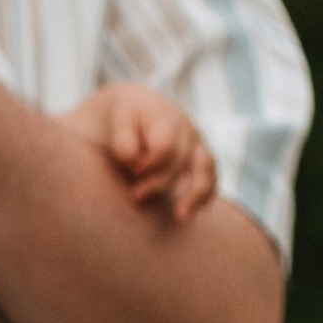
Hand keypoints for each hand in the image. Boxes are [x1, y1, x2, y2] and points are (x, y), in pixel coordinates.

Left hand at [73, 84, 217, 225]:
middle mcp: (182, 126)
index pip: (164, 144)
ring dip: (195, 194)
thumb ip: (122, 141)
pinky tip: (189, 213)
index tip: (132, 171)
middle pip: (180, 160)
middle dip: (159, 182)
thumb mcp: (112, 122)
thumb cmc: (116, 119)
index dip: (150, 162)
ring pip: (204, 168)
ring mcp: (194, 140)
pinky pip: (210, 176)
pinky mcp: (199, 154)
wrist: (132, 106)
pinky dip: (205, 195)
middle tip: (135, 196)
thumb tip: (135, 162)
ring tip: (180, 216)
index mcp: (160, 115)